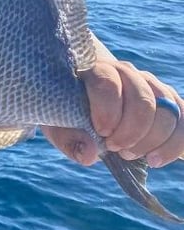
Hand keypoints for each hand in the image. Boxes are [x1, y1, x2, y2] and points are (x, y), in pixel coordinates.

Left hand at [42, 58, 183, 167]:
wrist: (83, 95)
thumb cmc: (68, 109)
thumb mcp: (58, 122)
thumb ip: (69, 138)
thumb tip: (90, 154)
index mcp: (95, 70)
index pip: (107, 82)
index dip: (108, 110)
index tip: (102, 133)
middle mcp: (125, 72)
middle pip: (143, 99)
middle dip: (133, 131)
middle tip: (117, 149)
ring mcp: (149, 84)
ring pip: (167, 109)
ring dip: (154, 139)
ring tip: (134, 155)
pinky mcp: (167, 100)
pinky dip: (175, 143)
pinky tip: (155, 159)